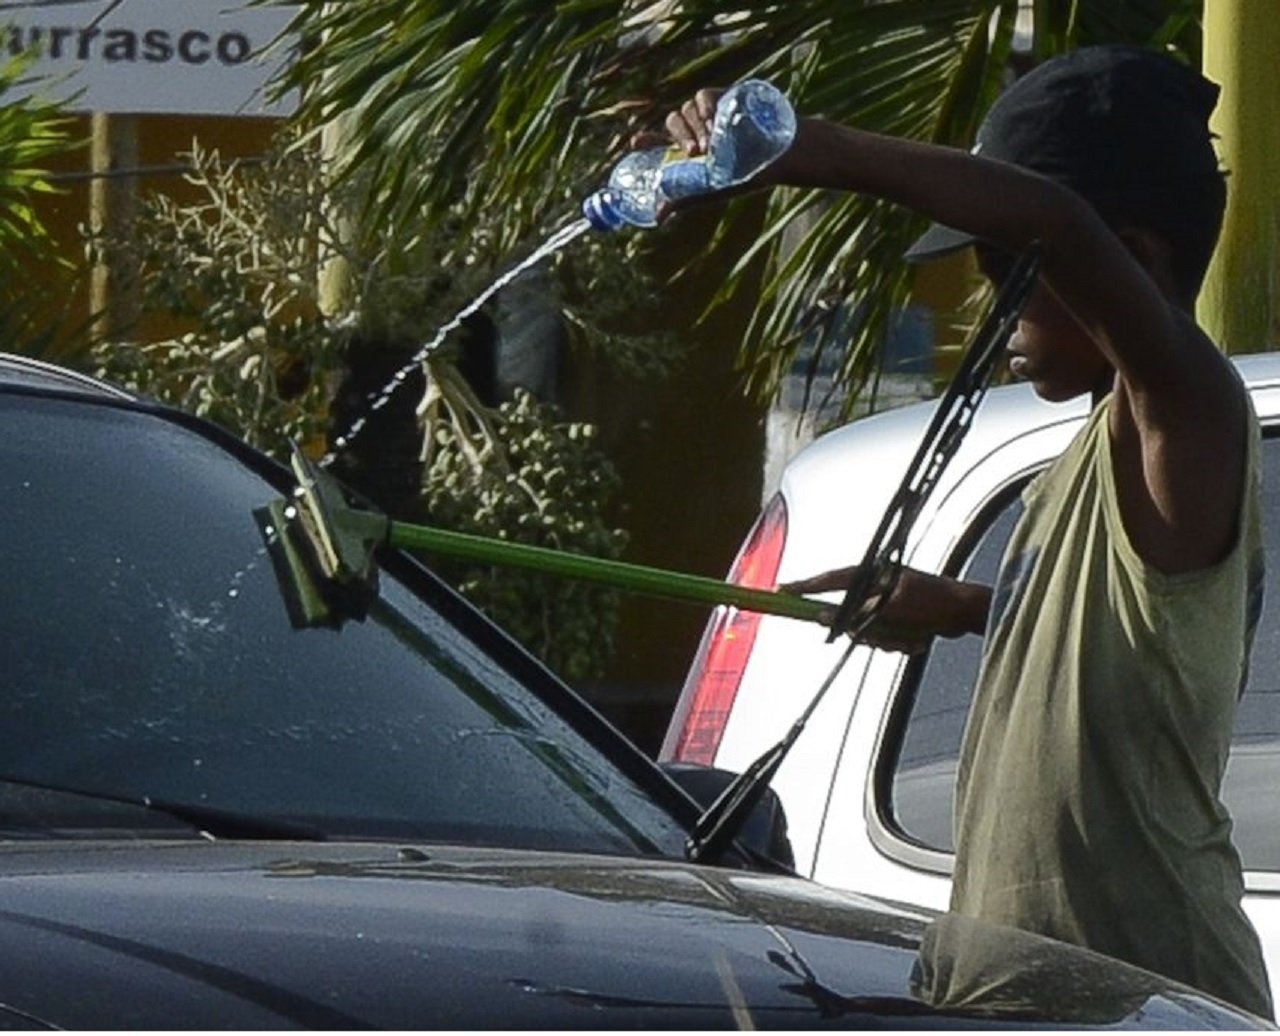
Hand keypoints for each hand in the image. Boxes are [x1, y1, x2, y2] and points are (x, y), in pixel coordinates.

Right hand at [782, 565, 988, 653]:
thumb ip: (855, 613)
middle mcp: (875, 589)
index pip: (828, 581)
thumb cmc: (934, 602)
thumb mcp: (890, 608)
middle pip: (848, 617)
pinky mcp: (896, 620)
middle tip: (890, 635)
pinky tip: (919, 638)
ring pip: (866, 634)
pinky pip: (884, 640)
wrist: (967, 613)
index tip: (781, 592)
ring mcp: (885, 605)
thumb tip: (825, 617)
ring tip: (913, 635)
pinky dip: (899, 643)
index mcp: (871, 576)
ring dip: (888, 640)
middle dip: (868, 633)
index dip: (803, 587)